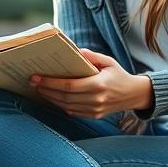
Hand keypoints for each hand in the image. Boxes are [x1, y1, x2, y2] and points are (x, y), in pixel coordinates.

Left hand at [30, 48, 152, 118]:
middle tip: (33, 82)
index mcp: (99, 85)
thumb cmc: (119, 74)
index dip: (50, 83)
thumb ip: (91, 56)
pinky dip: (60, 105)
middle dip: (46, 90)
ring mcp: (95, 110)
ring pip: (66, 106)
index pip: (69, 86)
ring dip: (50, 99)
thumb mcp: (108, 61)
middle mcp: (96, 100)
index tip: (36, 77)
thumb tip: (75, 51)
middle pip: (65, 97)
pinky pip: (73, 112)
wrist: (134, 94)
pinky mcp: (95, 115)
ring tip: (39, 89)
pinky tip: (52, 97)